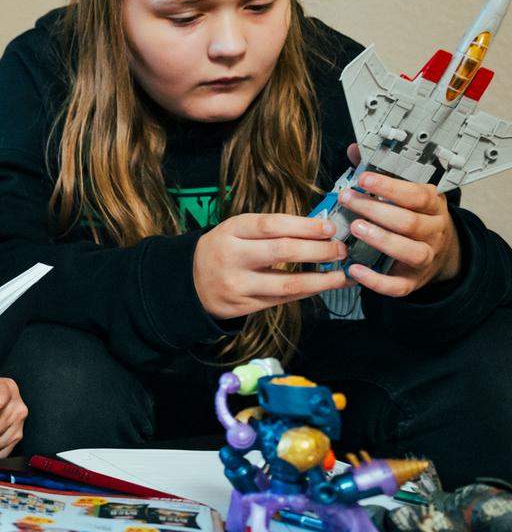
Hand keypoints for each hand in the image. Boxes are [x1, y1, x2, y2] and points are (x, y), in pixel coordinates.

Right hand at [193, 213, 350, 319]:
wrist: (189, 282)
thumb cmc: (222, 250)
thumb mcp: (236, 231)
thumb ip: (270, 230)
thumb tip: (317, 228)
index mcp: (231, 231)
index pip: (272, 225)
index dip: (305, 226)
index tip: (330, 228)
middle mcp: (233, 257)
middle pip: (284, 252)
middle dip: (319, 250)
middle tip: (341, 249)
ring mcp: (238, 284)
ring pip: (288, 283)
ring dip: (321, 279)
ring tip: (342, 273)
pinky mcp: (245, 306)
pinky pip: (283, 299)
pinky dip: (308, 292)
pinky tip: (324, 285)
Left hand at [339, 152, 460, 296]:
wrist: (444, 254)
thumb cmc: (417, 217)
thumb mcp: (406, 193)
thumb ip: (380, 172)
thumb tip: (354, 149)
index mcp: (432, 206)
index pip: (416, 194)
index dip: (389, 187)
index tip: (364, 179)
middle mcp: (433, 232)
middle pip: (408, 222)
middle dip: (375, 210)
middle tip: (349, 200)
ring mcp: (425, 257)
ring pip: (409, 251)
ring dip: (380, 239)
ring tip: (356, 228)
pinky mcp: (412, 281)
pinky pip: (397, 285)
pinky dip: (375, 280)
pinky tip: (355, 270)